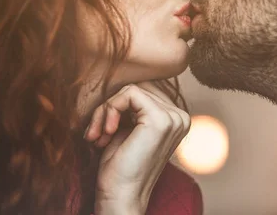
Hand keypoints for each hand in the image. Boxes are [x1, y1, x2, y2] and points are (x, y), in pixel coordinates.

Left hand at [84, 84, 190, 214]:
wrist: (121, 198)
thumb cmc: (120, 168)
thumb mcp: (127, 129)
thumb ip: (131, 106)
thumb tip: (121, 79)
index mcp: (177, 119)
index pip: (144, 90)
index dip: (118, 105)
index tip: (101, 131)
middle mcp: (181, 116)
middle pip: (138, 87)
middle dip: (110, 107)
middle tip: (96, 134)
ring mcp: (174, 117)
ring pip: (130, 89)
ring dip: (106, 110)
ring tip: (98, 135)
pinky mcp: (160, 119)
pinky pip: (128, 93)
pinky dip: (109, 109)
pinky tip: (105, 132)